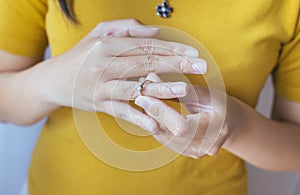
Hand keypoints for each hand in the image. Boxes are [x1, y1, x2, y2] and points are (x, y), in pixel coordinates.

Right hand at [39, 19, 206, 130]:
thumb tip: (154, 32)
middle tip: (200, 66)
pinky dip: (138, 119)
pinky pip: (121, 112)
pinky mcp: (99, 105)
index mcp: (107, 45)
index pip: (146, 45)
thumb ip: (126, 27)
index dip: (172, 48)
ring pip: (135, 88)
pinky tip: (155, 125)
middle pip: (145, 63)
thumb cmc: (81, 54)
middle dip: (176, 64)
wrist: (54, 79)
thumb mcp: (99, 33)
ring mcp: (101, 87)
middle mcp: (104, 65)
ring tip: (184, 89)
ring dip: (161, 89)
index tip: (193, 52)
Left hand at [135, 73, 240, 157]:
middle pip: (169, 133)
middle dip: (151, 114)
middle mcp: (207, 146)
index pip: (181, 126)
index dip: (159, 112)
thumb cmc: (219, 103)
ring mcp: (197, 153)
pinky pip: (166, 141)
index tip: (142, 97)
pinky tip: (150, 113)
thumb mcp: (204, 93)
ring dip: (150, 120)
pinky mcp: (188, 153)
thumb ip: (178, 89)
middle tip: (139, 96)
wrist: (230, 123)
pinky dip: (156, 126)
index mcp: (217, 128)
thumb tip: (150, 79)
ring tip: (143, 102)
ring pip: (164, 138)